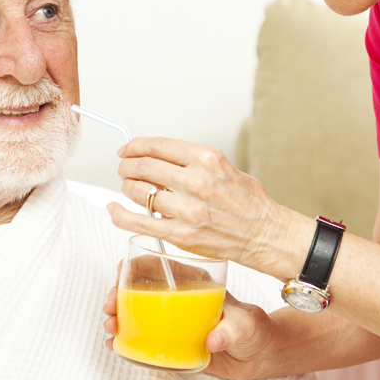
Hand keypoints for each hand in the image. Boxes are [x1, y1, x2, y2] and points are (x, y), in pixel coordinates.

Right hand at [102, 283, 277, 379]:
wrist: (260, 354)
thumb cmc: (255, 329)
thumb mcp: (246, 325)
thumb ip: (231, 330)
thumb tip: (214, 338)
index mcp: (195, 282)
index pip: (161, 265)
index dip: (136, 266)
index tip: (120, 274)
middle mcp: (180, 297)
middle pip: (141, 288)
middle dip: (119, 294)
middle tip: (110, 307)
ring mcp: (173, 319)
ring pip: (137, 312)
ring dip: (117, 315)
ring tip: (109, 327)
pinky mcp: (171, 340)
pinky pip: (142, 336)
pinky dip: (125, 339)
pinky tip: (114, 344)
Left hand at [107, 136, 313, 278]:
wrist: (265, 234)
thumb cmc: (249, 202)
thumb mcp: (225, 167)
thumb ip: (193, 162)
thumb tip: (161, 158)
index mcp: (206, 159)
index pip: (158, 145)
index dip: (136, 145)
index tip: (128, 149)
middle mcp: (195, 181)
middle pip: (144, 166)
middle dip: (127, 165)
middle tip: (123, 168)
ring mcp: (186, 209)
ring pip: (139, 192)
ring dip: (126, 187)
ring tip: (127, 187)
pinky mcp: (180, 234)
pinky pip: (139, 223)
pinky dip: (120, 215)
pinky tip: (114, 209)